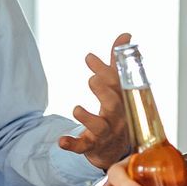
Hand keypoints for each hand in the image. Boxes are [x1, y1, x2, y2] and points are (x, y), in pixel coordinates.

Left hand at [58, 31, 136, 170]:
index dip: (105, 71)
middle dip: (104, 91)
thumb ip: (116, 63)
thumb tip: (125, 35)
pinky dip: (72, 144)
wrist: (116, 150)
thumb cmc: (117, 113)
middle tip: (92, 80)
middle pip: (114, 104)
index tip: (88, 58)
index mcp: (123, 100)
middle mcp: (117, 116)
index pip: (117, 84)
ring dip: (88, 118)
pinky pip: (83, 147)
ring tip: (76, 109)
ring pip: (100, 127)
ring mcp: (105, 133)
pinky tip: (61, 141)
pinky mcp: (92, 147)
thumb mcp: (118, 88)